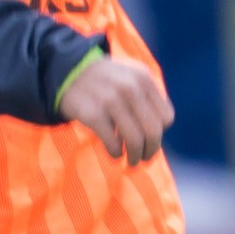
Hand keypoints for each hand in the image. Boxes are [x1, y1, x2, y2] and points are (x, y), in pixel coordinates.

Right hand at [59, 55, 173, 165]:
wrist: (68, 72)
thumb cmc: (105, 80)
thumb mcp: (131, 77)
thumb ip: (148, 97)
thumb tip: (160, 129)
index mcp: (144, 79)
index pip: (166, 118)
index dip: (161, 133)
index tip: (150, 138)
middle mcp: (130, 88)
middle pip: (153, 131)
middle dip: (151, 150)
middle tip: (144, 158)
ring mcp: (111, 101)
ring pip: (134, 140)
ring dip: (134, 156)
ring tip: (131, 161)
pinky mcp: (93, 114)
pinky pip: (112, 143)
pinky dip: (115, 153)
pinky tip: (114, 153)